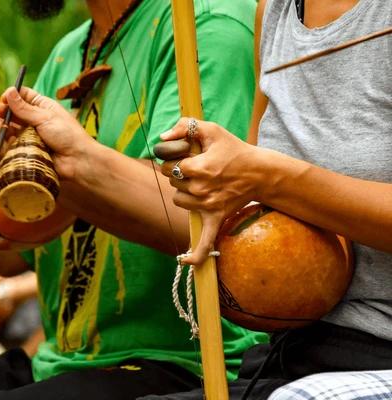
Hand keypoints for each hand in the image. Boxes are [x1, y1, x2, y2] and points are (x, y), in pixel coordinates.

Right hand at [0, 86, 95, 179]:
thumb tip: (9, 91)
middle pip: (16, 112)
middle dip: (4, 111)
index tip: (3, 98)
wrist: (77, 160)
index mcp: (44, 107)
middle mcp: (37, 119)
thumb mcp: (44, 117)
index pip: (24, 96)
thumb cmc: (66, 135)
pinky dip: (10, 141)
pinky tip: (6, 139)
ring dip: (4, 126)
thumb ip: (24, 108)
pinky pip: (16, 144)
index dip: (13, 95)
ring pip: (14, 128)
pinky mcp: (30, 150)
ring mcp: (33, 135)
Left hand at [160, 117, 261, 264]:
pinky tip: (185, 262)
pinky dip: (196, 255)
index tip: (186, 156)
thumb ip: (185, 126)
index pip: (168, 166)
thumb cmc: (234, 150)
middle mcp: (201, 189)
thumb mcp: (212, 130)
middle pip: (172, 184)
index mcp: (198, 168)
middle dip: (180, 175)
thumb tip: (163, 137)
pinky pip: (204, 242)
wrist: (259, 172)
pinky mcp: (215, 219)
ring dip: (184, 193)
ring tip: (202, 184)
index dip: (174, 159)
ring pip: (179, 201)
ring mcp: (208, 207)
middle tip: (198, 168)